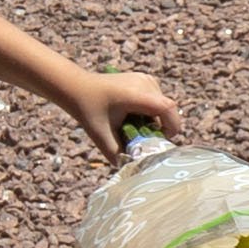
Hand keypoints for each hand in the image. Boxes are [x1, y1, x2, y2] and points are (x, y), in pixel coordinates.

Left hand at [63, 68, 181, 163]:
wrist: (77, 87)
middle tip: (141, 138)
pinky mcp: (144, 79)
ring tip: (133, 126)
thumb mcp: (102, 136)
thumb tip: (135, 168)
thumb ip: (118, 155)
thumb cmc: (88, 111)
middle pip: (166, 110)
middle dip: (160, 127)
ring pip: (162, 106)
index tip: (161, 140)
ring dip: (154, 120)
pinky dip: (150, 111)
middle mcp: (145, 83)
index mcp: (135, 94)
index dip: (172, 127)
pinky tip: (132, 116)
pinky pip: (156, 100)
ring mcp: (146, 79)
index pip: (168, 108)